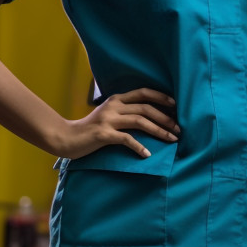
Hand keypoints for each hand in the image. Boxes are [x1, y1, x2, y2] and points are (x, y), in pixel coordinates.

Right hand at [56, 88, 179, 158]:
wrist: (67, 138)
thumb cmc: (91, 129)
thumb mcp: (108, 114)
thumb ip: (125, 112)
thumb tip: (150, 117)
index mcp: (117, 99)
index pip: (143, 92)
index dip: (161, 97)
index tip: (176, 105)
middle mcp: (114, 106)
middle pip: (146, 108)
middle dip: (165, 118)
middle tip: (179, 129)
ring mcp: (108, 119)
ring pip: (140, 121)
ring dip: (159, 130)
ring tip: (172, 139)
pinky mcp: (103, 134)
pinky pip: (126, 139)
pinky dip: (139, 147)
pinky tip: (147, 154)